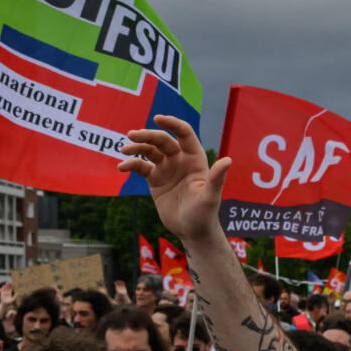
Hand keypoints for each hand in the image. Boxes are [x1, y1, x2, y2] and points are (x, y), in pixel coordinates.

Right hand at [117, 115, 229, 238]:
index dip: (172, 124)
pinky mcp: (155, 179)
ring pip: (149, 151)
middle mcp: (180, 159)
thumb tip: (228, 160)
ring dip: (136, 147)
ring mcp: (166, 168)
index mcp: (195, 158)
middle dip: (147, 135)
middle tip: (131, 135)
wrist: (191, 231)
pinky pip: (141, 167)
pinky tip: (122, 167)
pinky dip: (131, 164)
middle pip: (162, 140)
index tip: (157, 119)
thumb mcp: (210, 197)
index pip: (184, 133)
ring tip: (124, 149)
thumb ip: (216, 178)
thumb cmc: (205, 214)